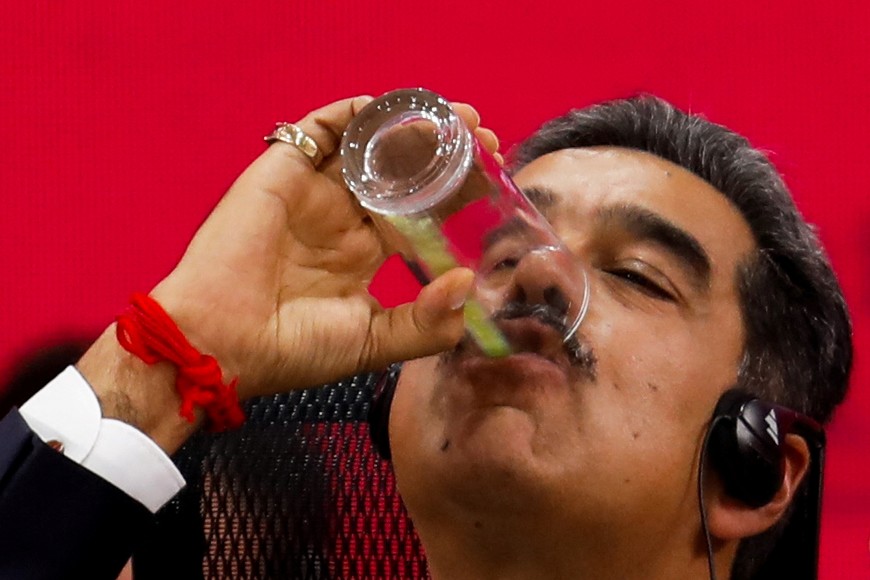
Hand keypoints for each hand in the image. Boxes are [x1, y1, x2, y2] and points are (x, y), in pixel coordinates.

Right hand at [147, 96, 499, 398]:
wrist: (218, 343)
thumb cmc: (292, 349)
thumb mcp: (373, 342)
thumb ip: (425, 323)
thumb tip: (469, 283)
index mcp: (360, 253)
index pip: (417, 211)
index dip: (452, 194)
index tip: (492, 179)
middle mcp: (340, 216)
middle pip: (399, 170)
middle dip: (443, 152)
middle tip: (485, 139)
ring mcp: (313, 191)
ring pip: (369, 144)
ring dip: (412, 127)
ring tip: (458, 120)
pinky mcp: (284, 169)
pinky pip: (325, 128)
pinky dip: (360, 113)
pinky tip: (398, 112)